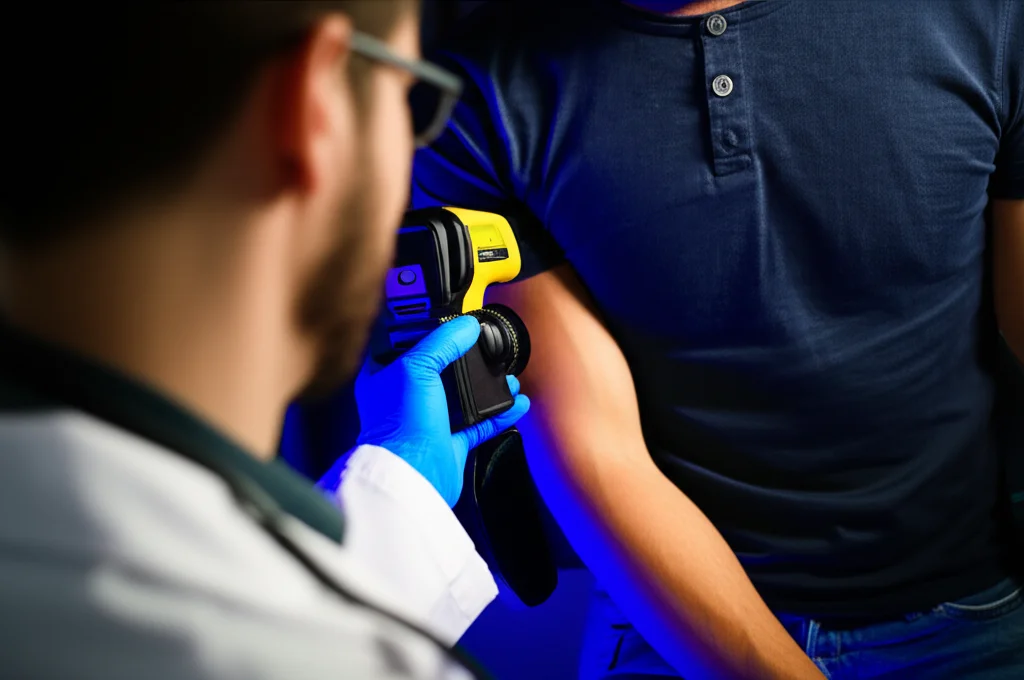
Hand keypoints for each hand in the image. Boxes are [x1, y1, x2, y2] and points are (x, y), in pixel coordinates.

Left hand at [352, 315, 529, 505]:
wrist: (412, 477)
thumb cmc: (400, 426)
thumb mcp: (417, 368)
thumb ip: (443, 342)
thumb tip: (466, 326)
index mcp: (385, 375)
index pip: (404, 341)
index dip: (423, 327)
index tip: (446, 316)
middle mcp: (406, 396)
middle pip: (440, 367)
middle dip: (464, 357)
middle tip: (484, 344)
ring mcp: (429, 419)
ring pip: (462, 394)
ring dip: (486, 384)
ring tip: (507, 373)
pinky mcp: (449, 442)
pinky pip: (479, 422)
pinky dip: (499, 412)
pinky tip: (515, 403)